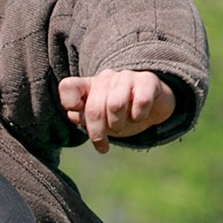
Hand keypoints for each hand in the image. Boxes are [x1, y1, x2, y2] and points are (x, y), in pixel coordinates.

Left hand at [57, 70, 175, 154]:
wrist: (155, 103)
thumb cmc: (122, 113)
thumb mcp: (101, 118)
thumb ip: (83, 116)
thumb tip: (74, 115)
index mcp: (90, 86)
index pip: (68, 87)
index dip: (69, 104)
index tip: (79, 116)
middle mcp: (106, 78)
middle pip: (94, 108)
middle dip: (97, 133)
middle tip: (103, 146)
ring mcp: (127, 77)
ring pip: (116, 105)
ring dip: (118, 124)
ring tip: (123, 127)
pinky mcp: (148, 81)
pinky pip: (141, 102)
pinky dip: (139, 116)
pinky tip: (141, 117)